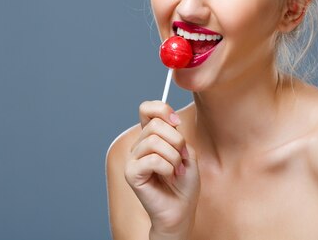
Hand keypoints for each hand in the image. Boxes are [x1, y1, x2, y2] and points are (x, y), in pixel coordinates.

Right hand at [125, 101, 199, 236]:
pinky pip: (152, 159)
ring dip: (174, 157)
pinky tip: (169, 176)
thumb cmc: (184, 183)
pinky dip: (168, 168)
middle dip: (176, 140)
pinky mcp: (131, 173)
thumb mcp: (186, 151)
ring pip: (154, 142)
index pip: (147, 109)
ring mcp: (133, 159)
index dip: (162, 109)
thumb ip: (176, 133)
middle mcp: (139, 145)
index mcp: (151, 136)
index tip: (176, 122)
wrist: (181, 209)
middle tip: (182, 157)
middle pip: (155, 125)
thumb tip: (169, 120)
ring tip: (176, 170)